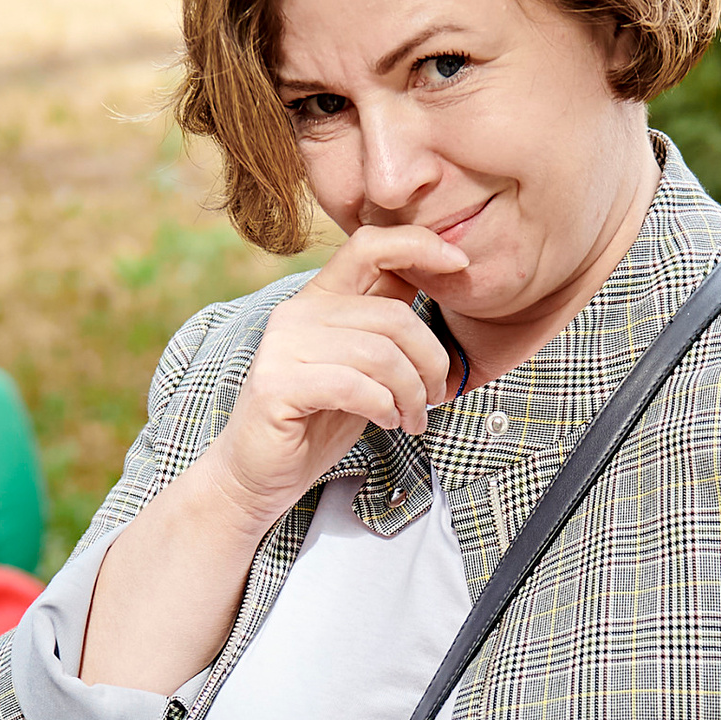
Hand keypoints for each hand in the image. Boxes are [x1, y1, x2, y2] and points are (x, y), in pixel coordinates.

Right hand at [201, 221, 468, 535]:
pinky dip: (385, 407)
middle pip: (393, 315)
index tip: (461, 265)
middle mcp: (297, 312)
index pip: (369, 245)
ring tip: (412, 418)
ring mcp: (283, 346)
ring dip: (411, 393)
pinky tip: (387, 422)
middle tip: (435, 397)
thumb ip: (385, 324)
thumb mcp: (362, 364)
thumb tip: (438, 278)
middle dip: (430, 361)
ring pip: (381, 354)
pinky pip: (356, 386)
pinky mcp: (278, 385)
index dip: (420, 245)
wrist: (259, 475)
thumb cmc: (318, 419)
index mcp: (319, 298)